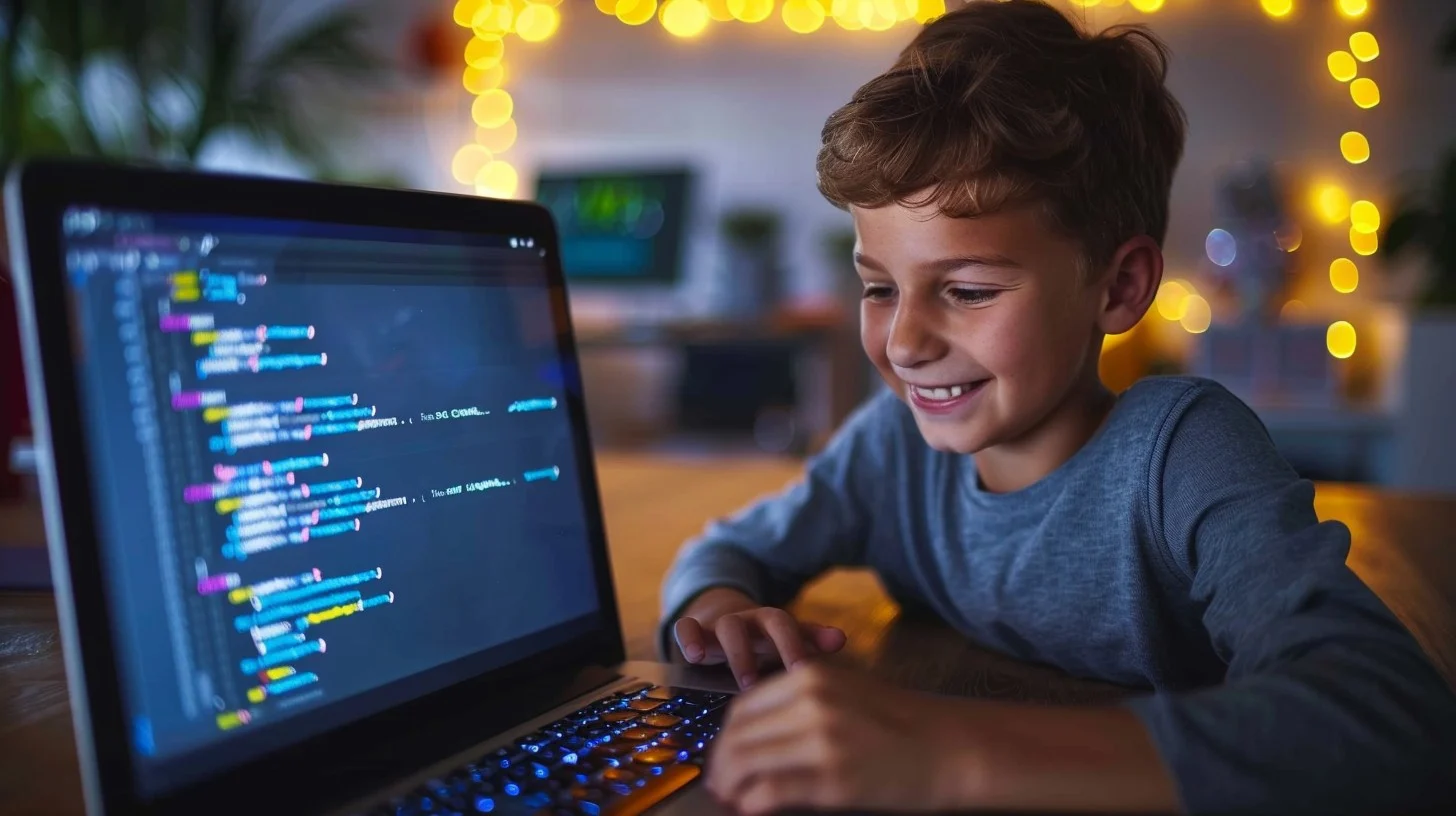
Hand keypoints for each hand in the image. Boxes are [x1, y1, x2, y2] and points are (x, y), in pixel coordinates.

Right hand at [673, 589, 846, 688]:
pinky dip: (690, 638)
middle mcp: (752, 619)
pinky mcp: (693, 628)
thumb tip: (842, 639)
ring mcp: (721, 623)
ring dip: (740, 653)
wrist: (718, 616)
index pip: (792, 627)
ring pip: (731, 627)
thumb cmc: (760, 639)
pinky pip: (686, 627)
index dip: (799, 646)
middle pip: (770, 621)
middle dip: (782, 647)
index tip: (807, 670)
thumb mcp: (785, 638)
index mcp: (774, 622)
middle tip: (801, 680)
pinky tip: (694, 657)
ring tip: (747, 683)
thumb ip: (811, 639)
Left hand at [704, 663, 982, 814]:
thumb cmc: (901, 723)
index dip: (726, 737)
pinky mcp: (833, 779)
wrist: (951, 748)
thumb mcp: (845, 693)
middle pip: (738, 735)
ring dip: (730, 785)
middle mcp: (811, 703)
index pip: (743, 708)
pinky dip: (752, 802)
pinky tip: (750, 809)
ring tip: (731, 799)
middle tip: (720, 786)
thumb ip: (800, 704)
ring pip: (746, 762)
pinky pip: (771, 791)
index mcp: (811, 677)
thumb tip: (753, 736)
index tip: (724, 758)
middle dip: (721, 765)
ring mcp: (821, 740)